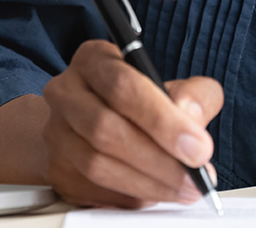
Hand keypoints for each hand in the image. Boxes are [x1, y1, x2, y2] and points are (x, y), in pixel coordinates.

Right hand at [40, 40, 222, 207]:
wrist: (93, 124)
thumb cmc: (139, 102)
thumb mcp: (174, 86)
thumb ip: (194, 96)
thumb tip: (190, 115)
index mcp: (94, 60)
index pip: (123, 86)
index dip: (162, 120)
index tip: (199, 147)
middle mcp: (66, 92)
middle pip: (105, 129)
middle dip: (158, 159)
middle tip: (194, 177)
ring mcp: (56, 132)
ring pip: (97, 164)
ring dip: (148, 183)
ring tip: (183, 189)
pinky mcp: (57, 169)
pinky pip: (94, 190)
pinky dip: (131, 196)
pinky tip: (157, 192)